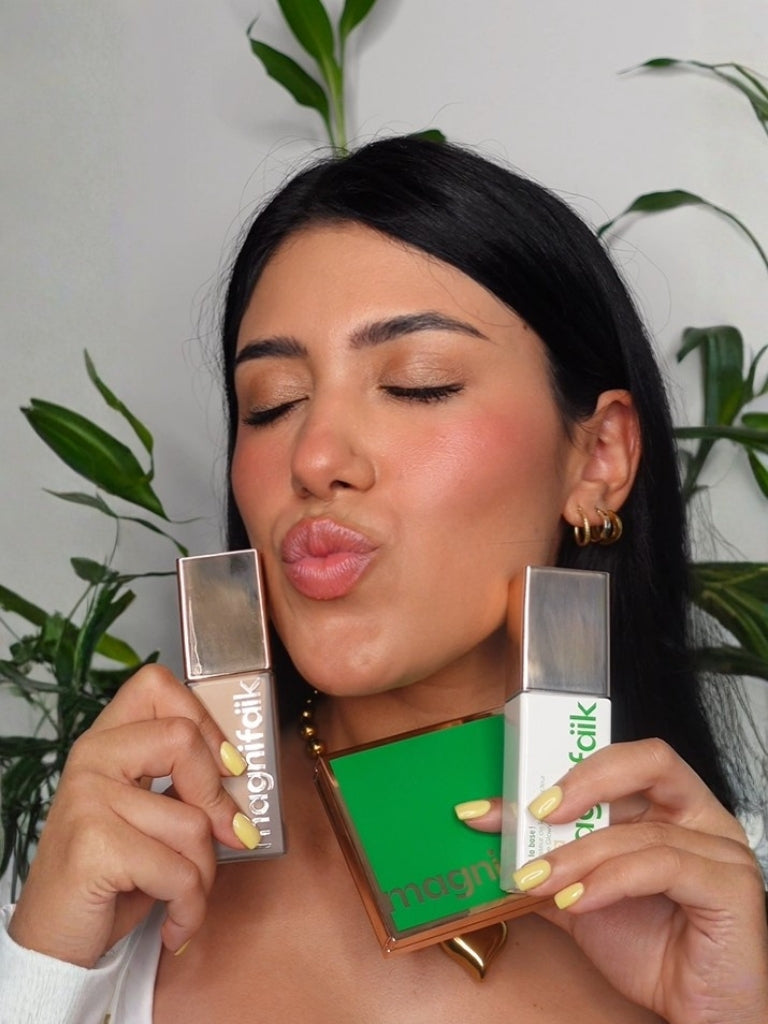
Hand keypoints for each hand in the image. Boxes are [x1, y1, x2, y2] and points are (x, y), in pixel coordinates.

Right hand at [9, 665, 256, 966]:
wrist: (53, 945)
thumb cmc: (112, 878)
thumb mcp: (150, 818)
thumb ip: (184, 785)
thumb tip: (244, 780)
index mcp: (106, 741)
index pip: (156, 686)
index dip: (204, 719)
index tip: (228, 766)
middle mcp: (91, 758)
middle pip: (183, 740)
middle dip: (220, 800)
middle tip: (231, 837)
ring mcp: (87, 799)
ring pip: (193, 822)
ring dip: (205, 874)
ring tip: (185, 896)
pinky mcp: (93, 846)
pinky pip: (179, 871)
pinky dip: (190, 908)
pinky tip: (175, 923)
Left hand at [460, 739, 767, 1023]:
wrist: (694, 1012)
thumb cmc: (650, 949)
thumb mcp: (580, 898)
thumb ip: (543, 863)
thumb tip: (487, 834)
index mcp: (669, 806)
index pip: (623, 760)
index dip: (567, 768)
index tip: (509, 799)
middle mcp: (701, 816)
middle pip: (649, 762)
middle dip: (583, 781)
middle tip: (534, 812)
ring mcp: (722, 848)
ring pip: (640, 829)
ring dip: (577, 854)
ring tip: (536, 879)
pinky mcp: (731, 887)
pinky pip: (663, 866)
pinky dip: (610, 880)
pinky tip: (576, 902)